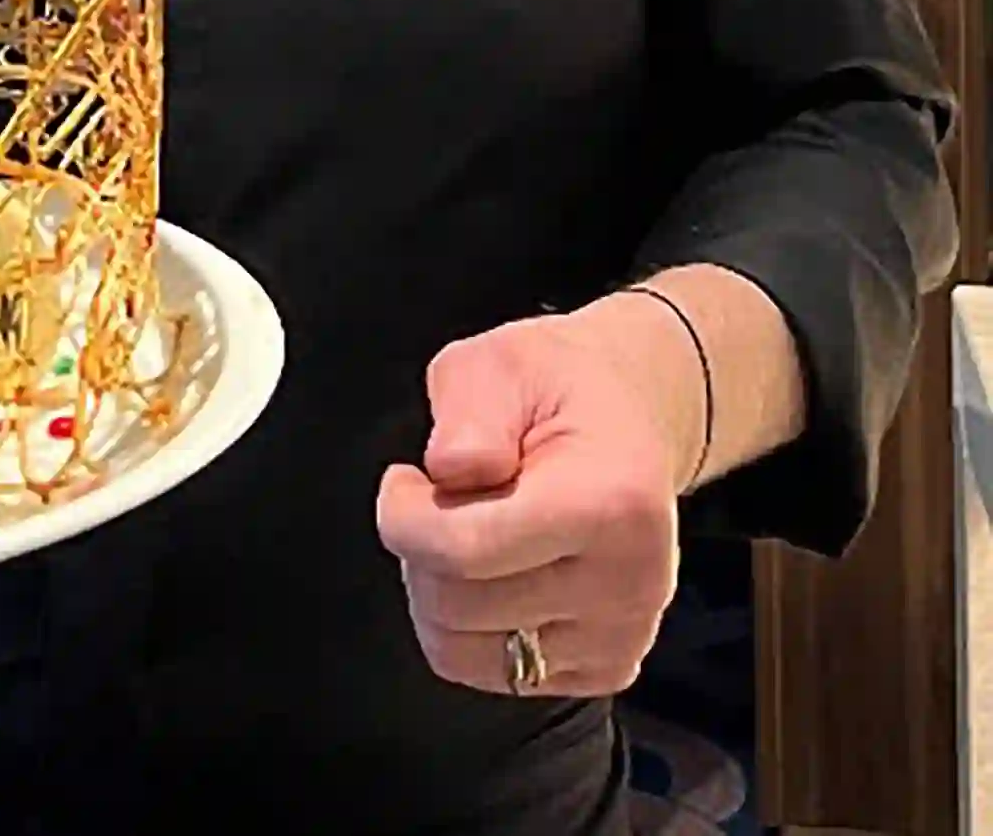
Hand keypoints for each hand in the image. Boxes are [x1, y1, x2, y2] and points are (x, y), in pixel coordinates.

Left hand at [376, 296, 706, 698]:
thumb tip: (452, 471)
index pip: (464, 549)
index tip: (404, 478)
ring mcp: (622, 635)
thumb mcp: (500, 361)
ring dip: (439, 594)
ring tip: (465, 533)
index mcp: (608, 502)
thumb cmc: (557, 387)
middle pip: (457, 605)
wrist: (631, 419)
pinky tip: (495, 570)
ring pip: (465, 653)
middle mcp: (628, 584)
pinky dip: (471, 629)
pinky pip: (496, 674)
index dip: (402, 517)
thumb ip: (468, 411)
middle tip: (439, 499)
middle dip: (420, 548)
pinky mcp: (609, 668)